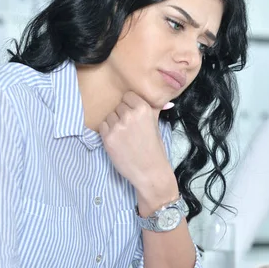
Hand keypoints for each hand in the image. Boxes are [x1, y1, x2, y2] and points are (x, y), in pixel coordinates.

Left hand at [99, 92, 176, 210]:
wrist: (150, 171)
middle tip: (131, 130)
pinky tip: (118, 141)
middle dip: (123, 116)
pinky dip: (108, 132)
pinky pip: (102, 126)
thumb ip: (155, 110)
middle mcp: (129, 115)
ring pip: (110, 116)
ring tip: (125, 137)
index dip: (131, 106)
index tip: (135, 117)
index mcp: (144, 109)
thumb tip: (166, 100)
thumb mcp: (157, 126)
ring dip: (114, 124)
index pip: (128, 96)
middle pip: (118, 106)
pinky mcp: (108, 137)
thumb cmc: (155, 149)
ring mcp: (117, 126)